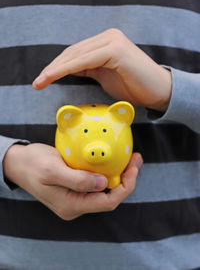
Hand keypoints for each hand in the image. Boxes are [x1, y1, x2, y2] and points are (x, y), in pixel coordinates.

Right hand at [3, 143, 142, 219]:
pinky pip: (97, 184)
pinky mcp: (75, 188)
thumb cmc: (32, 165)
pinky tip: (113, 162)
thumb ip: (78, 180)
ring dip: (119, 176)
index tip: (133, 167)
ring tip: (129, 159)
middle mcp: (75, 205)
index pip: (107, 202)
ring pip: (104, 191)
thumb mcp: (52, 169)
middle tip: (135, 159)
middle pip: (109, 197)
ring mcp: (75, 198)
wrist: (19, 164)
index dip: (125, 186)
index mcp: (71, 205)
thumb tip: (103, 183)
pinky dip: (108, 173)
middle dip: (126, 179)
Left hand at [33, 28, 171, 111]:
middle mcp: (108, 37)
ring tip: (41, 81)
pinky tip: (54, 76)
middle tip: (37, 82)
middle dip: (52, 68)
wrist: (158, 92)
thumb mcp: (104, 75)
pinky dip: (67, 69)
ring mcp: (112, 41)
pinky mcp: (115, 50)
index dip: (56, 66)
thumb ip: (88, 68)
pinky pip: (85, 60)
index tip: (42, 80)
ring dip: (55, 69)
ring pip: (76, 55)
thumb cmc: (133, 86)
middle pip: (72, 52)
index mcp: (105, 41)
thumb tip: (70, 68)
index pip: (75, 53)